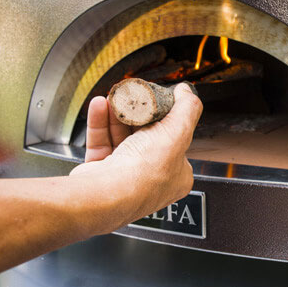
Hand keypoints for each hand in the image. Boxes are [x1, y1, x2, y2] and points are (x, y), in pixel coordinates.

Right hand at [70, 83, 202, 233]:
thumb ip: (187, 109)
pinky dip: (100, 123)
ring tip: (115, 97)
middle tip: (134, 98)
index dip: (167, 119)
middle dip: (138, 114)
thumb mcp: (178, 132)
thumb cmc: (145, 172)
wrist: (106, 194)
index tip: (158, 102)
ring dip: (117, 114)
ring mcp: (125, 177)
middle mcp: (152, 179)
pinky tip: (100, 106)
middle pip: (147, 136)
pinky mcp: (101, 173)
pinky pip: (101, 143)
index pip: (176, 140)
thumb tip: (187, 92)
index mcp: (177, 175)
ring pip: (122, 138)